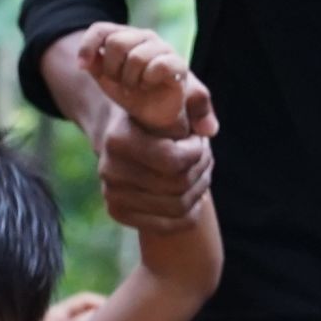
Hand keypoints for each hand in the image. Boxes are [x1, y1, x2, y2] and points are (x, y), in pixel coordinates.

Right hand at [52, 26, 215, 233]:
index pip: (172, 160)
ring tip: (202, 172)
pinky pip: (166, 226)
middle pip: (177, 185)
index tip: (198, 140)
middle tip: (205, 155)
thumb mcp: (170, 94)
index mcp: (118, 140)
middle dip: (201, 169)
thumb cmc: (150, 110)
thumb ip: (194, 101)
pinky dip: (189, 214)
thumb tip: (210, 130)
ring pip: (177, 207)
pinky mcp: (117, 212)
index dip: (197, 152)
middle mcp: (109, 170)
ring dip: (199, 189)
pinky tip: (194, 195)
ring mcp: (111, 194)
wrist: (117, 129)